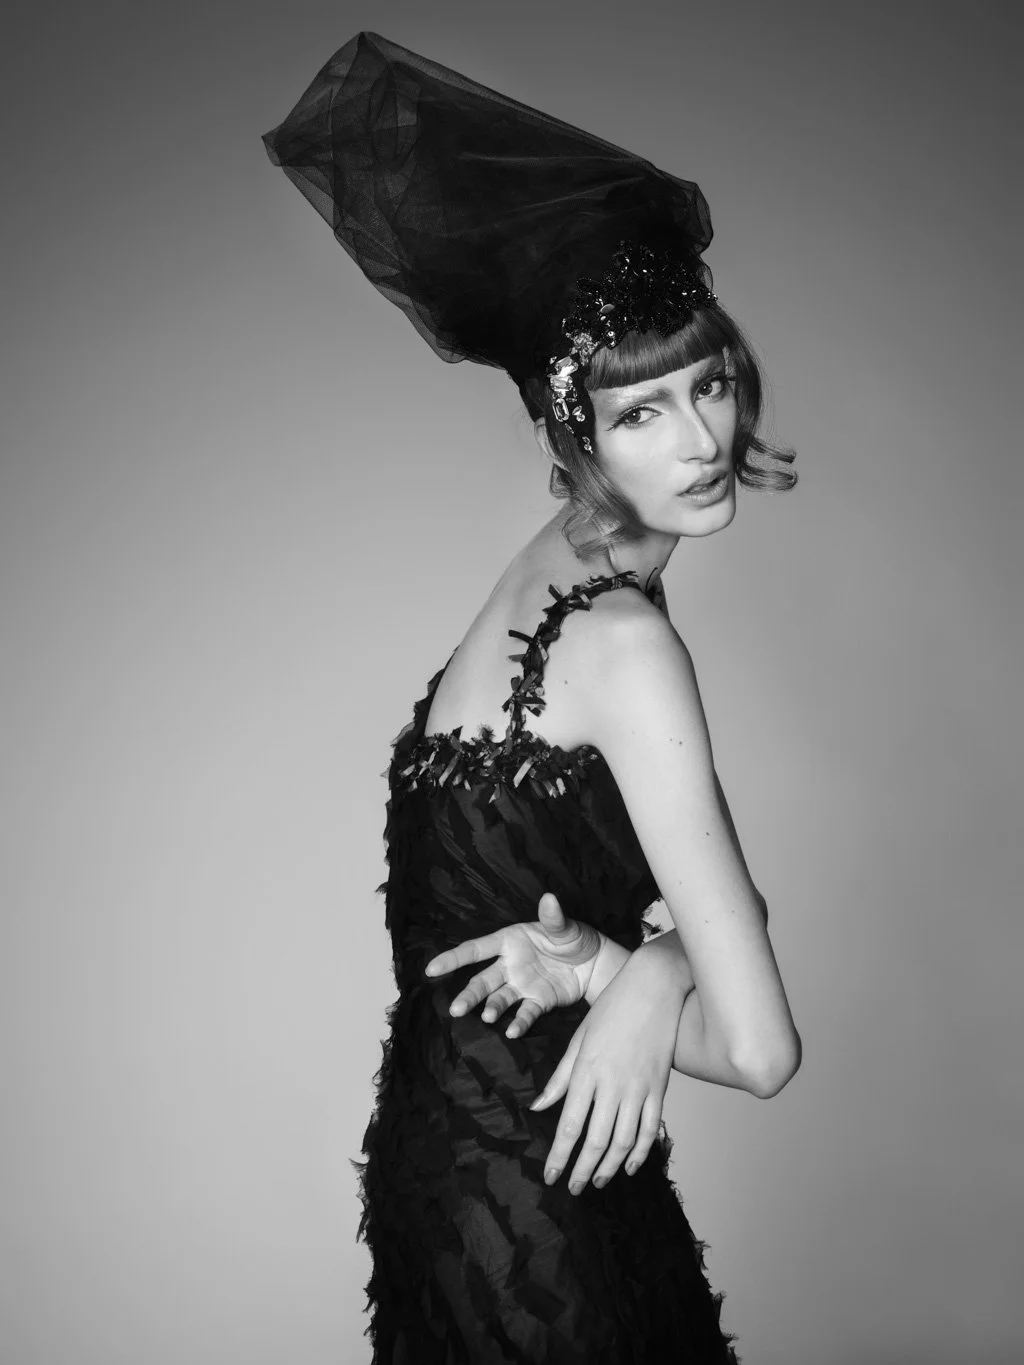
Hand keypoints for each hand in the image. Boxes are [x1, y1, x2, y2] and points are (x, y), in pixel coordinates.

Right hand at [424, 893, 602, 1038]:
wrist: (593, 962)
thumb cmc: (573, 937)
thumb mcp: (563, 926)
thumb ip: (553, 917)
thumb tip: (550, 898)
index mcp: (509, 942)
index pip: (475, 950)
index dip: (453, 958)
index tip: (431, 969)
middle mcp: (509, 965)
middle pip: (482, 980)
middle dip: (468, 994)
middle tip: (455, 1009)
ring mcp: (521, 985)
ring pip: (498, 998)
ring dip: (491, 1008)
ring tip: (487, 1017)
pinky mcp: (537, 1001)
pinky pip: (524, 1013)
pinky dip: (519, 1022)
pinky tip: (513, 1031)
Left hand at [529, 955, 686, 1191]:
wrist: (654, 987)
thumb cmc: (612, 1008)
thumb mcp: (579, 1038)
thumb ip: (559, 1077)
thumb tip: (538, 1107)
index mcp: (587, 1071)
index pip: (569, 1125)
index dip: (560, 1156)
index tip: (551, 1176)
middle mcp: (612, 1084)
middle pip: (595, 1140)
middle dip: (582, 1170)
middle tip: (573, 1188)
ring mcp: (639, 1088)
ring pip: (624, 1141)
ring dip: (609, 1166)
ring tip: (598, 1182)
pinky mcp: (660, 1087)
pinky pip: (650, 1129)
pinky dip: (641, 1152)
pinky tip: (629, 1165)